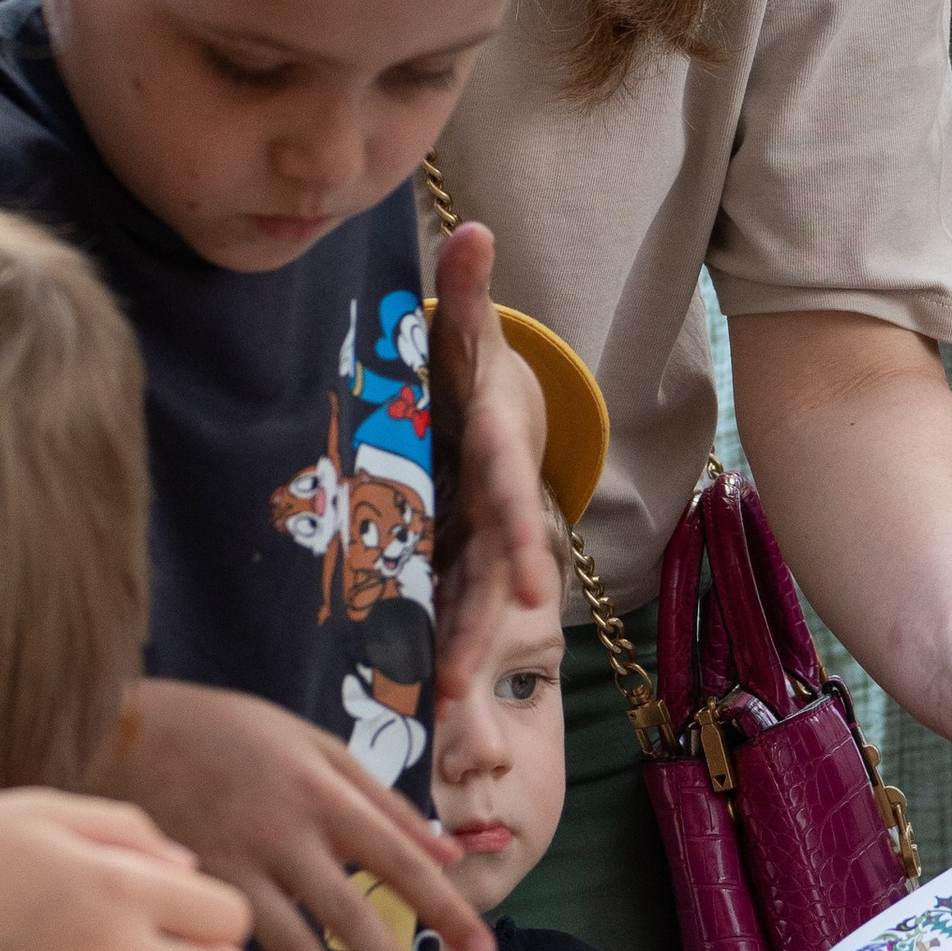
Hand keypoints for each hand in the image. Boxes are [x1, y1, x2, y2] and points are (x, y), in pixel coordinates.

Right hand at [99, 680, 492, 950]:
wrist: (124, 727)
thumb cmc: (232, 733)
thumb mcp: (315, 745)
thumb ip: (383, 800)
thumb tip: (449, 851)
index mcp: (325, 795)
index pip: (402, 863)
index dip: (446, 911)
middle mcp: (284, 834)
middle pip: (353, 916)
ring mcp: (233, 865)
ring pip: (292, 947)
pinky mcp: (190, 889)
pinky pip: (234, 947)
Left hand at [430, 218, 560, 706]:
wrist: (481, 417)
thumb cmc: (466, 370)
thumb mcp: (464, 330)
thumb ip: (465, 289)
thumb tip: (472, 229)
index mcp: (495, 459)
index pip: (512, 503)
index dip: (523, 545)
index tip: (537, 591)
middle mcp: (491, 513)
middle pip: (493, 581)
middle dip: (483, 635)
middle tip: (461, 687)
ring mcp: (470, 548)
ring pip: (470, 613)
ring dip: (458, 666)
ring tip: (437, 721)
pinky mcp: (443, 568)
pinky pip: (438, 619)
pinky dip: (430, 663)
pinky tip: (414, 714)